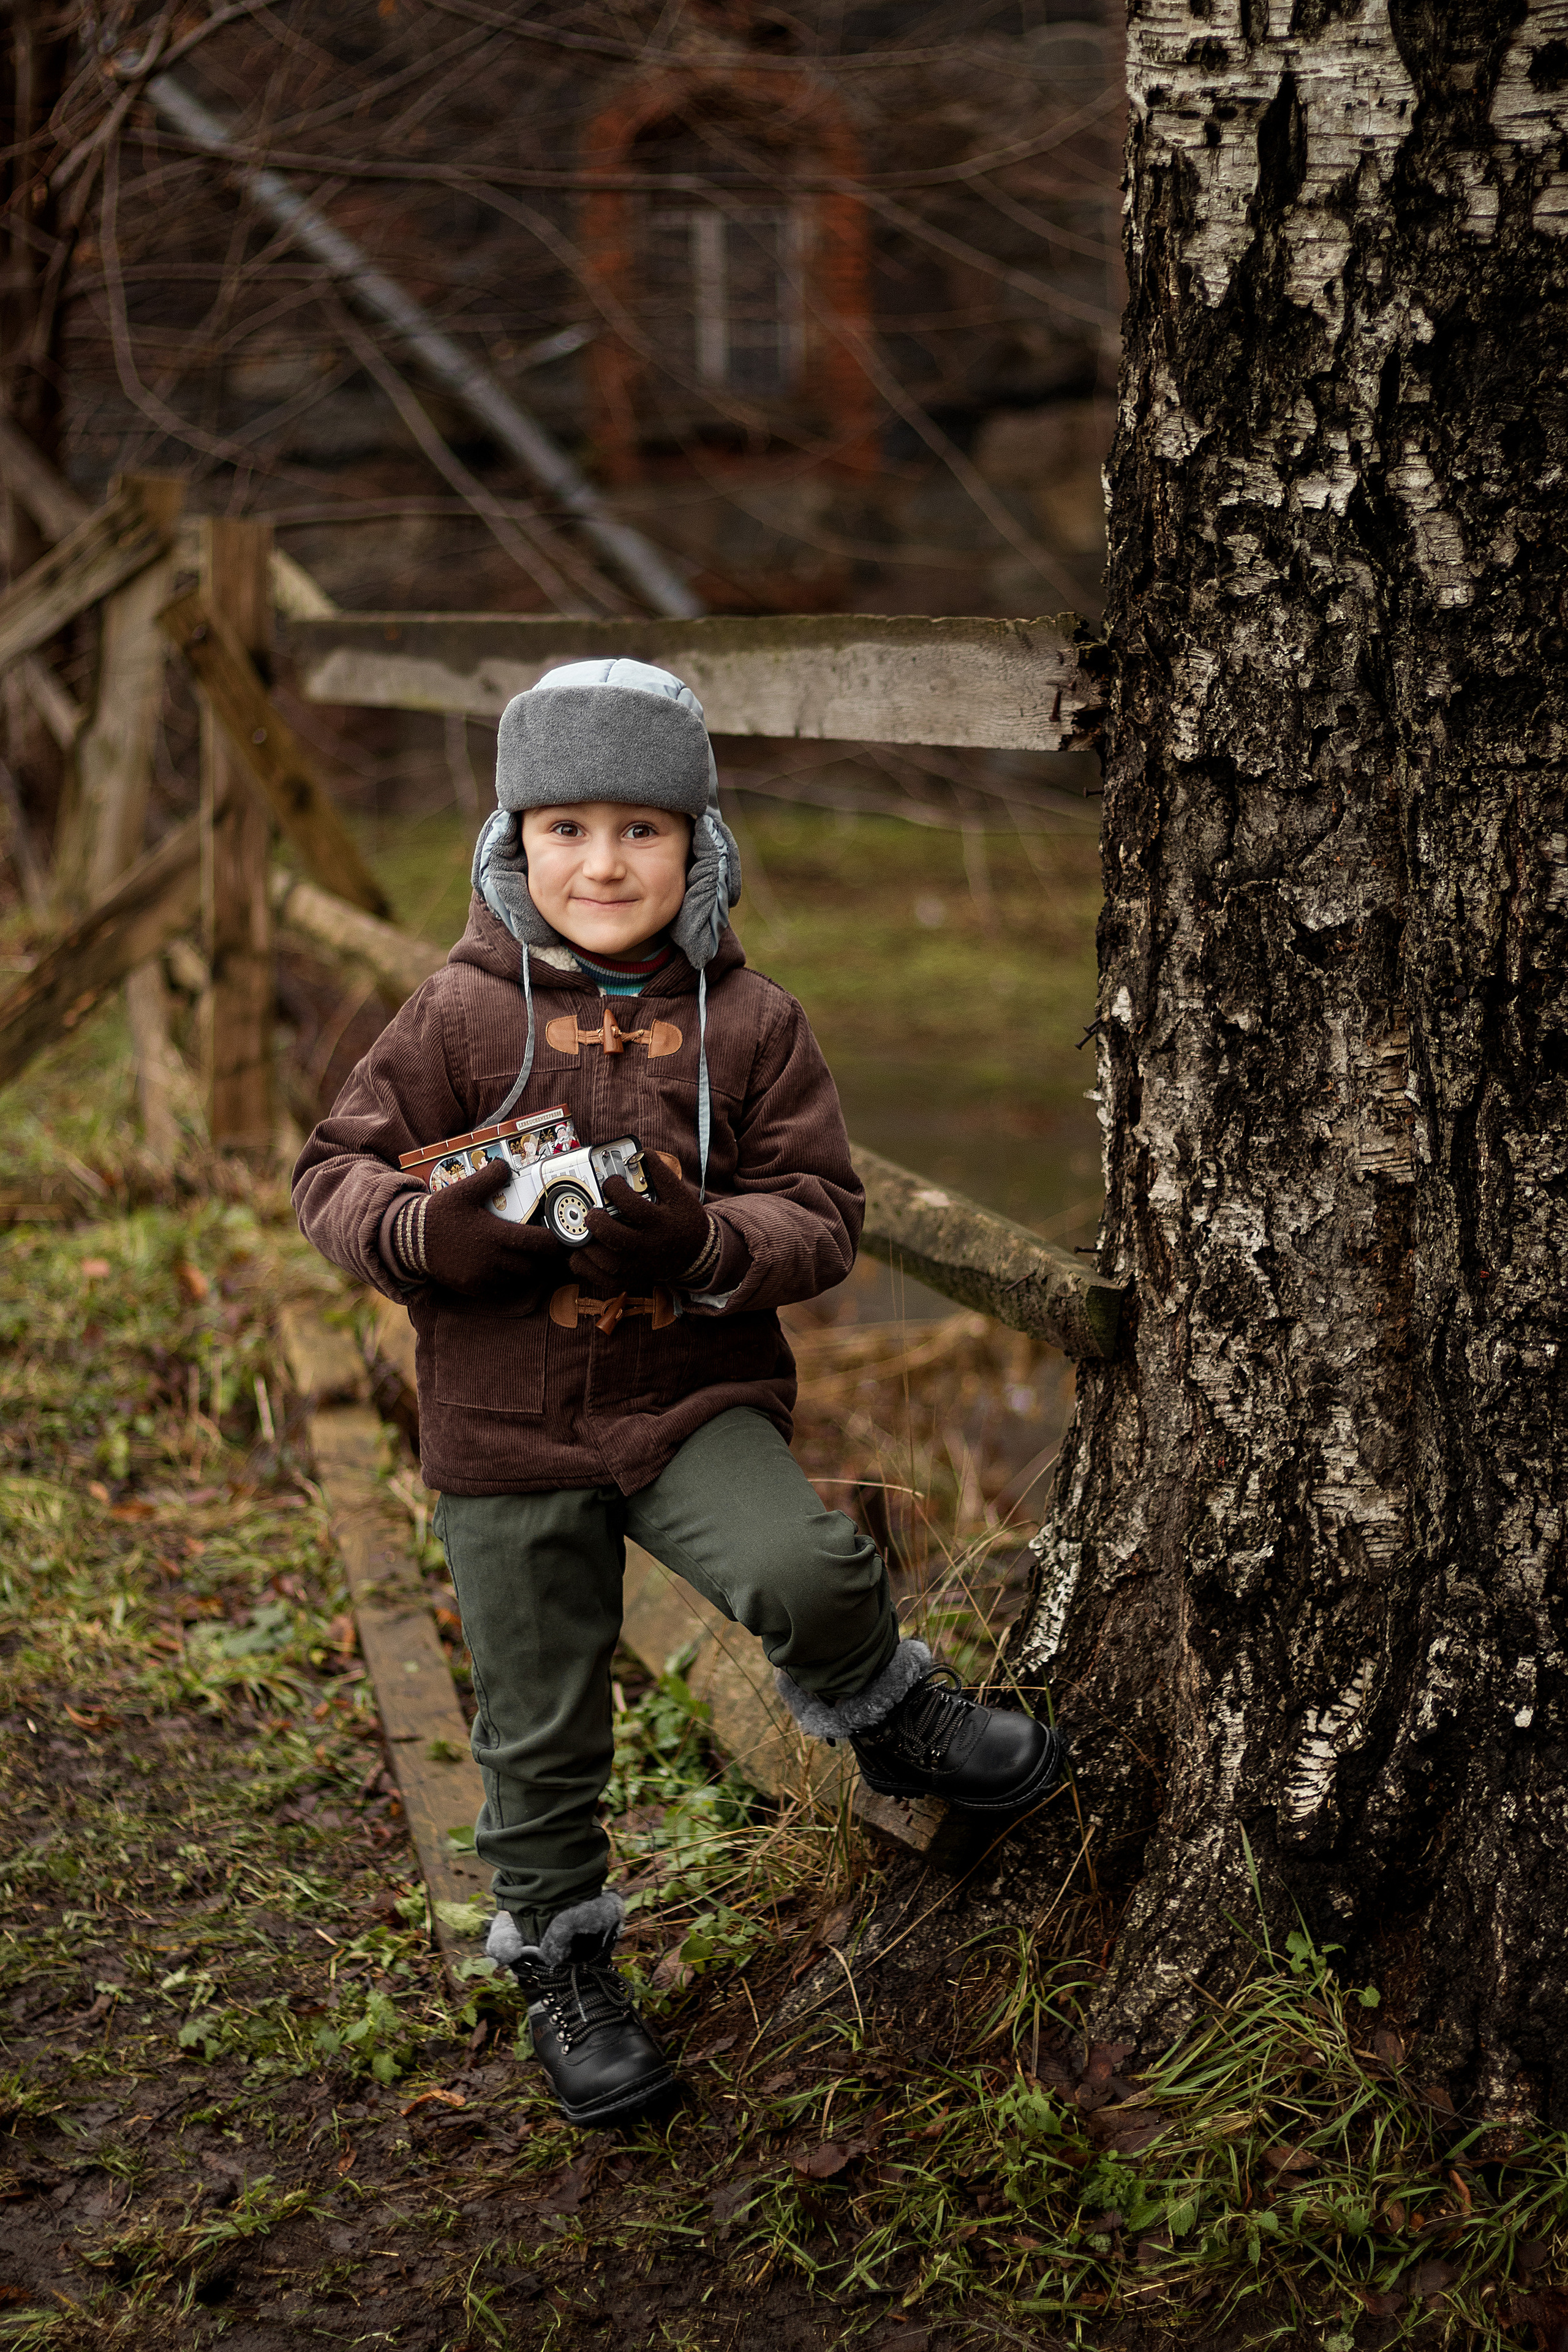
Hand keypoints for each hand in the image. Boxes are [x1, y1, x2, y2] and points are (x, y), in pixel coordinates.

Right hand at [420, 1157, 568, 1298]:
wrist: (409, 1240)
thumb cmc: (440, 1213)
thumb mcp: (464, 1190)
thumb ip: (489, 1178)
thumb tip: (506, 1165)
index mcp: (495, 1235)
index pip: (539, 1244)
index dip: (556, 1244)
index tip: (564, 1241)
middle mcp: (492, 1260)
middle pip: (534, 1267)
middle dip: (544, 1260)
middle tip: (549, 1251)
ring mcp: (483, 1277)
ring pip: (519, 1281)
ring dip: (527, 1271)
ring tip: (530, 1259)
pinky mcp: (473, 1287)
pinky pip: (501, 1290)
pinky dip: (508, 1281)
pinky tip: (506, 1268)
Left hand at [575, 1154, 713, 1289]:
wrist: (697, 1255)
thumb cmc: (685, 1221)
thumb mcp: (680, 1195)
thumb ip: (661, 1174)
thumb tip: (642, 1153)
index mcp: (662, 1223)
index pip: (634, 1206)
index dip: (615, 1190)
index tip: (610, 1182)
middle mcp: (649, 1247)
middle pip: (616, 1238)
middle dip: (597, 1222)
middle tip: (591, 1212)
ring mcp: (639, 1266)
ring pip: (606, 1262)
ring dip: (588, 1246)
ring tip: (583, 1231)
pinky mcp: (631, 1279)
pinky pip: (602, 1279)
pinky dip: (586, 1268)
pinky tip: (582, 1253)